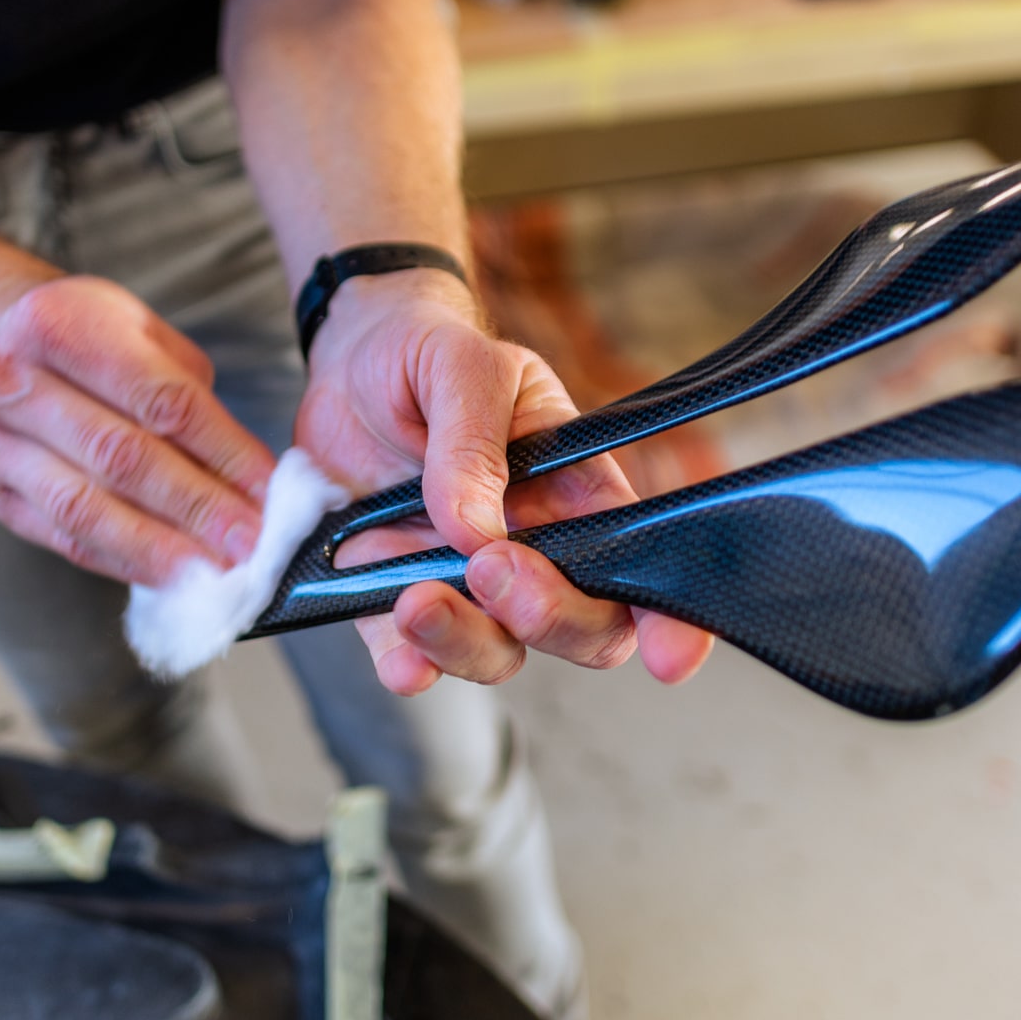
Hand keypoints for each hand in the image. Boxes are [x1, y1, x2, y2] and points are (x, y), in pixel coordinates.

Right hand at [0, 275, 275, 584]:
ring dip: (159, 548)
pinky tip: (170, 577)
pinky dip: (124, 562)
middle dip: (196, 507)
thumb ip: (190, 397)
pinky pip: (67, 540)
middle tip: (251, 543)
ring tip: (215, 572)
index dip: (221, 451)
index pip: (158, 400)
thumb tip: (248, 478)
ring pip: (85, 508)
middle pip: (121, 457)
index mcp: (57, 324)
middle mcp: (9, 382)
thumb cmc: (87, 338)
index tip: (268, 492)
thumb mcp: (142, 334)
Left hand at [297, 270, 716, 694]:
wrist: (352, 356)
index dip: (667, 619)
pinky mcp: (394, 593)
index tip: (669, 657)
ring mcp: (465, 581)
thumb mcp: (464, 367)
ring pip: (497, 652)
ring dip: (465, 643)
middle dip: (547, 618)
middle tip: (492, 566)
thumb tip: (475, 533)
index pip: (639, 563)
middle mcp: (534, 549)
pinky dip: (409, 666)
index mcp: (576, 492)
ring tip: (417, 601)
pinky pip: (412, 654)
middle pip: (580, 628)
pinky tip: (402, 662)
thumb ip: (473, 444)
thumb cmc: (429, 353)